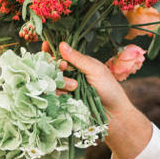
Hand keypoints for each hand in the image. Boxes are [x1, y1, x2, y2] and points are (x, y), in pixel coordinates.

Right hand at [58, 42, 154, 158]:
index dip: (51, 50)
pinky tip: (68, 95)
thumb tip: (62, 44)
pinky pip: (53, 94)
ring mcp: (67, 87)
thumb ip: (78, 59)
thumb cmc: (109, 89)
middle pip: (52, 66)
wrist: (113, 114)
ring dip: (61, 82)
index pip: (60, 53)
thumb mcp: (95, 70)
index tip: (46, 46)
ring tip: (75, 86)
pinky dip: (58, 93)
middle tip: (63, 67)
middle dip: (56, 66)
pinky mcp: (65, 100)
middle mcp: (71, 73)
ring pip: (51, 80)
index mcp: (79, 62)